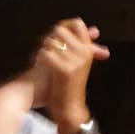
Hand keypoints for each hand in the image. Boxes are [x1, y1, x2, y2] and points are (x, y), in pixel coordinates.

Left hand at [32, 18, 109, 133]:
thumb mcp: (79, 63)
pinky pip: (46, 53)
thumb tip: (94, 30)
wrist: (70, 109)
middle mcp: (84, 52)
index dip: (64, 26)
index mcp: (87, 49)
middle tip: (48, 52)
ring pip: (51, 41)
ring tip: (44, 61)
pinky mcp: (65, 69)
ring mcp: (75, 60)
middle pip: (60, 30)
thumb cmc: (70, 86)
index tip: (56, 37)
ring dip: (44, 49)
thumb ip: (85, 45)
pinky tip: (40, 65)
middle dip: (50, 39)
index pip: (77, 23)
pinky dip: (40, 58)